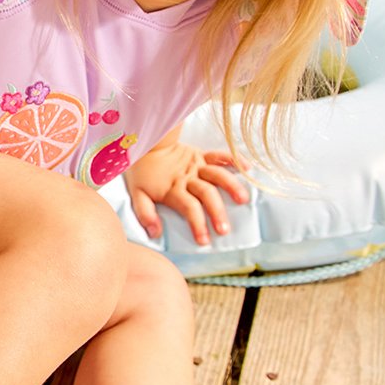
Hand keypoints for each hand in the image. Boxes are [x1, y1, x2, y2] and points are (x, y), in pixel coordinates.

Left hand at [124, 142, 249, 246]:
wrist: (145, 143)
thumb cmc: (142, 172)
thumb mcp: (137, 194)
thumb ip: (145, 214)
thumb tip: (156, 233)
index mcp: (173, 189)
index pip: (189, 208)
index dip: (197, 225)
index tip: (204, 241)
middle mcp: (188, 178)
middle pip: (207, 194)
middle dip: (217, 212)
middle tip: (225, 230)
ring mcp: (196, 165)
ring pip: (217, 175)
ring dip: (231, 186)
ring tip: (243, 200)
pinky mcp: (201, 155)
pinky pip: (219, 155)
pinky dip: (234, 159)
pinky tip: (247, 167)